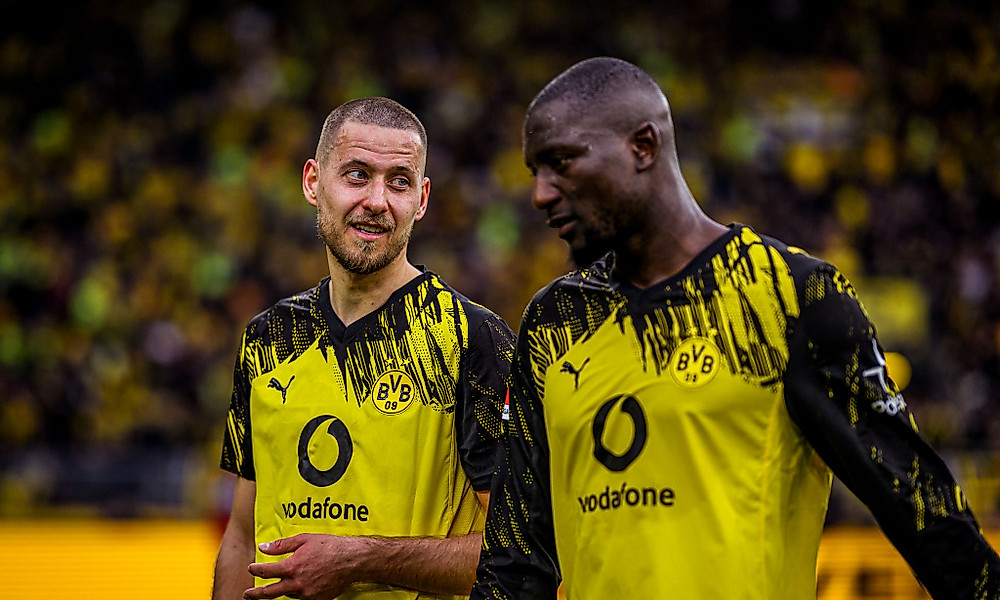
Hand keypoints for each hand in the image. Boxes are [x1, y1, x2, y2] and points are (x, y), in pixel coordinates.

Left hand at [244, 533, 372, 599]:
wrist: (353, 560)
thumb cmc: (330, 546)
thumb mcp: (304, 540)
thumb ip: (281, 545)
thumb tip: (263, 546)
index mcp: (292, 567)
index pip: (266, 571)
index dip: (255, 569)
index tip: (251, 568)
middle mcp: (297, 583)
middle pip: (269, 593)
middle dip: (255, 594)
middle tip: (247, 594)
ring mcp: (307, 594)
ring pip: (288, 594)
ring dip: (283, 588)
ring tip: (286, 581)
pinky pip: (302, 597)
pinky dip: (299, 591)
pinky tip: (304, 583)